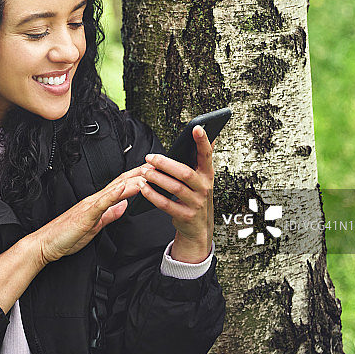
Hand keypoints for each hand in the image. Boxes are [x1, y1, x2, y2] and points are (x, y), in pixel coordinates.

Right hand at [31, 165, 149, 265]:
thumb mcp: (95, 225)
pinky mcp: (85, 214)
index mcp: (97, 203)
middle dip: (140, 173)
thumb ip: (109, 214)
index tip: (154, 171)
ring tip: (148, 173)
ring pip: (114, 189)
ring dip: (132, 180)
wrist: (45, 243)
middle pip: (121, 182)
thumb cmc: (66, 236)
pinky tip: (123, 188)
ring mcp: (90, 205)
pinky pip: (101, 202)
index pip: (122, 186)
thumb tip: (123, 206)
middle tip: (159, 164)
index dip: (139, 177)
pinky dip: (113, 194)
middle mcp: (94, 200)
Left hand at [140, 125, 214, 262]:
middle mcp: (204, 188)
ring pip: (175, 188)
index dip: (203, 141)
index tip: (196, 127)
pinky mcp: (185, 215)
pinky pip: (166, 204)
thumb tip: (211, 135)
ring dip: (157, 178)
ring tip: (144, 171)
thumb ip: (202, 159)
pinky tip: (143, 188)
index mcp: (207, 175)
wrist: (197, 226)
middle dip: (165, 164)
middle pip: (185, 173)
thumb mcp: (202, 178)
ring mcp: (196, 203)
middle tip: (149, 157)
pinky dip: (153, 195)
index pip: (207, 155)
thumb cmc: (195, 196)